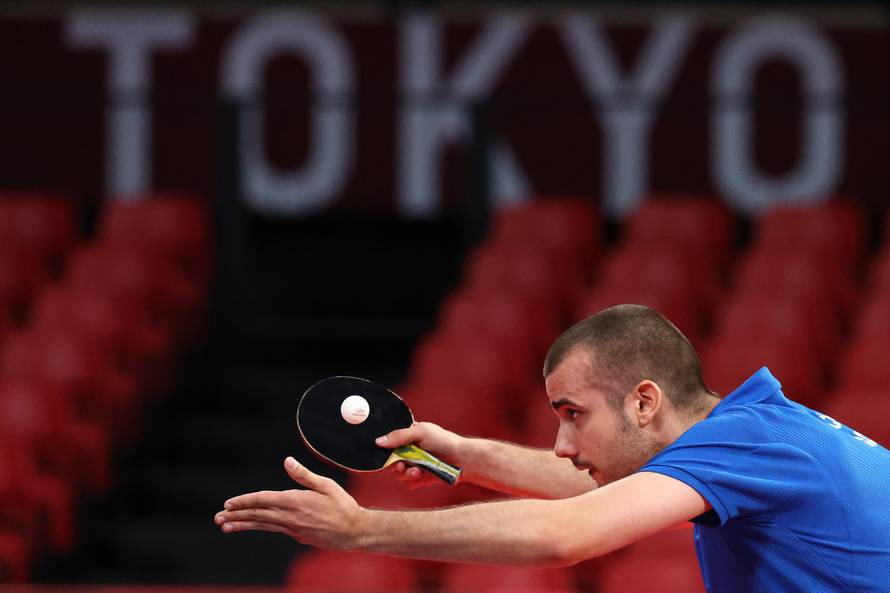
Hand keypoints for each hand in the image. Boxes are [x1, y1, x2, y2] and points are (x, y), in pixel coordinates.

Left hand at [215, 457, 365, 549]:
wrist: (354, 532)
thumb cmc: (343, 505)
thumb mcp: (326, 485)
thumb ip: (303, 474)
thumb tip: (287, 460)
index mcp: (296, 502)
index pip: (263, 501)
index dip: (245, 502)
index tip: (229, 503)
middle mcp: (291, 518)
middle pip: (258, 516)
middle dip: (236, 516)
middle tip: (218, 517)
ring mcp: (293, 529)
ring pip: (262, 525)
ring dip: (242, 525)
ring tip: (225, 526)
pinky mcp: (297, 535)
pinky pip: (273, 529)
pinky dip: (259, 527)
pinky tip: (252, 525)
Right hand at [375, 421, 462, 488]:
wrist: (462, 460)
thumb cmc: (444, 441)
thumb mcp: (420, 432)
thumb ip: (399, 436)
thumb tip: (378, 441)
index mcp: (407, 437)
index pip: (389, 444)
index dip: (386, 450)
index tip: (388, 454)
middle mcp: (409, 451)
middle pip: (391, 462)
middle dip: (396, 466)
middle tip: (402, 466)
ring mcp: (414, 465)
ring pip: (399, 474)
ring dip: (406, 474)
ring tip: (417, 472)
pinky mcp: (420, 478)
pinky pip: (408, 484)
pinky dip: (414, 481)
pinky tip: (423, 476)